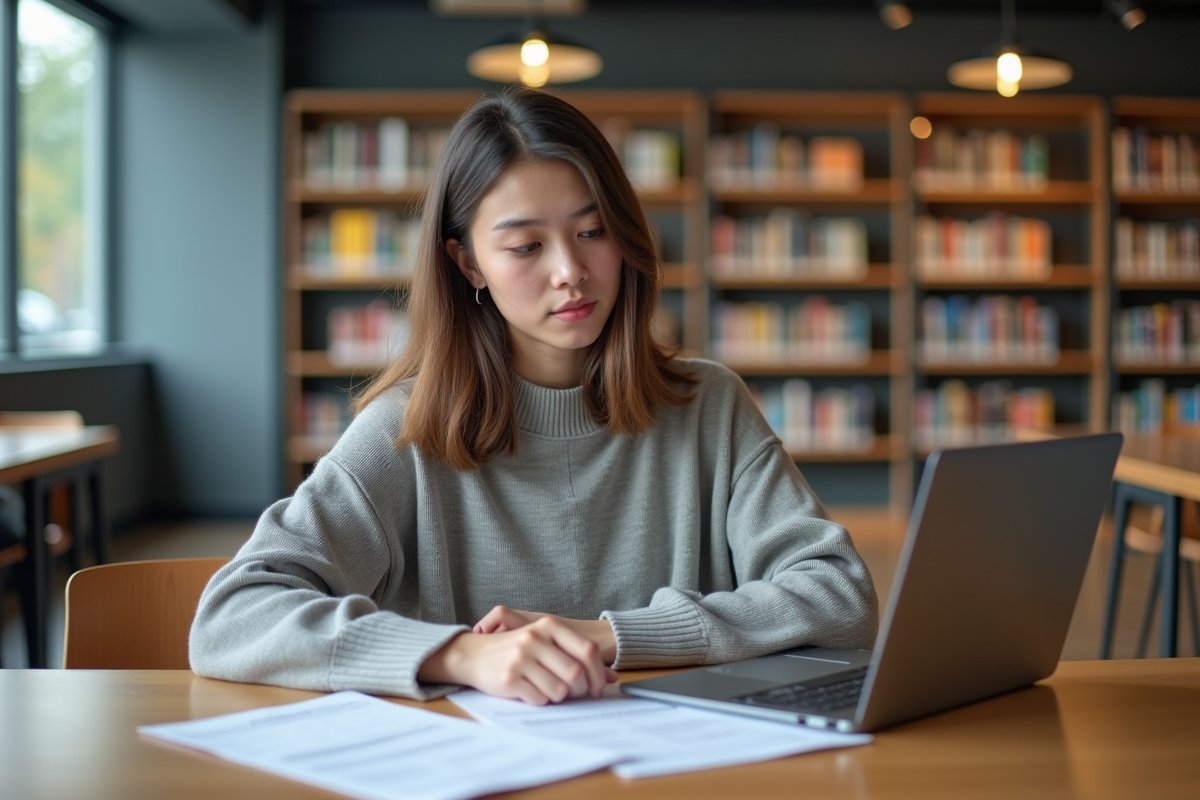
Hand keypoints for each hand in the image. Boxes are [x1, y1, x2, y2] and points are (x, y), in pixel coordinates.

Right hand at [417, 616, 615, 704]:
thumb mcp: (545, 642)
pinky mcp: (509, 679)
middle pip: (576, 674)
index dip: (598, 674)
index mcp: (548, 626)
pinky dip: (541, 700)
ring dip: (559, 697)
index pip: (588, 651)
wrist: (473, 654)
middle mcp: (535, 639)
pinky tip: (532, 691)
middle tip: (575, 694)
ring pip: (559, 690)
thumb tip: (612, 678)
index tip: (598, 688)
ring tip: (549, 690)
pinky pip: (539, 699)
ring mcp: (521, 658)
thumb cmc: (515, 649)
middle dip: (580, 690)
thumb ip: (577, 655)